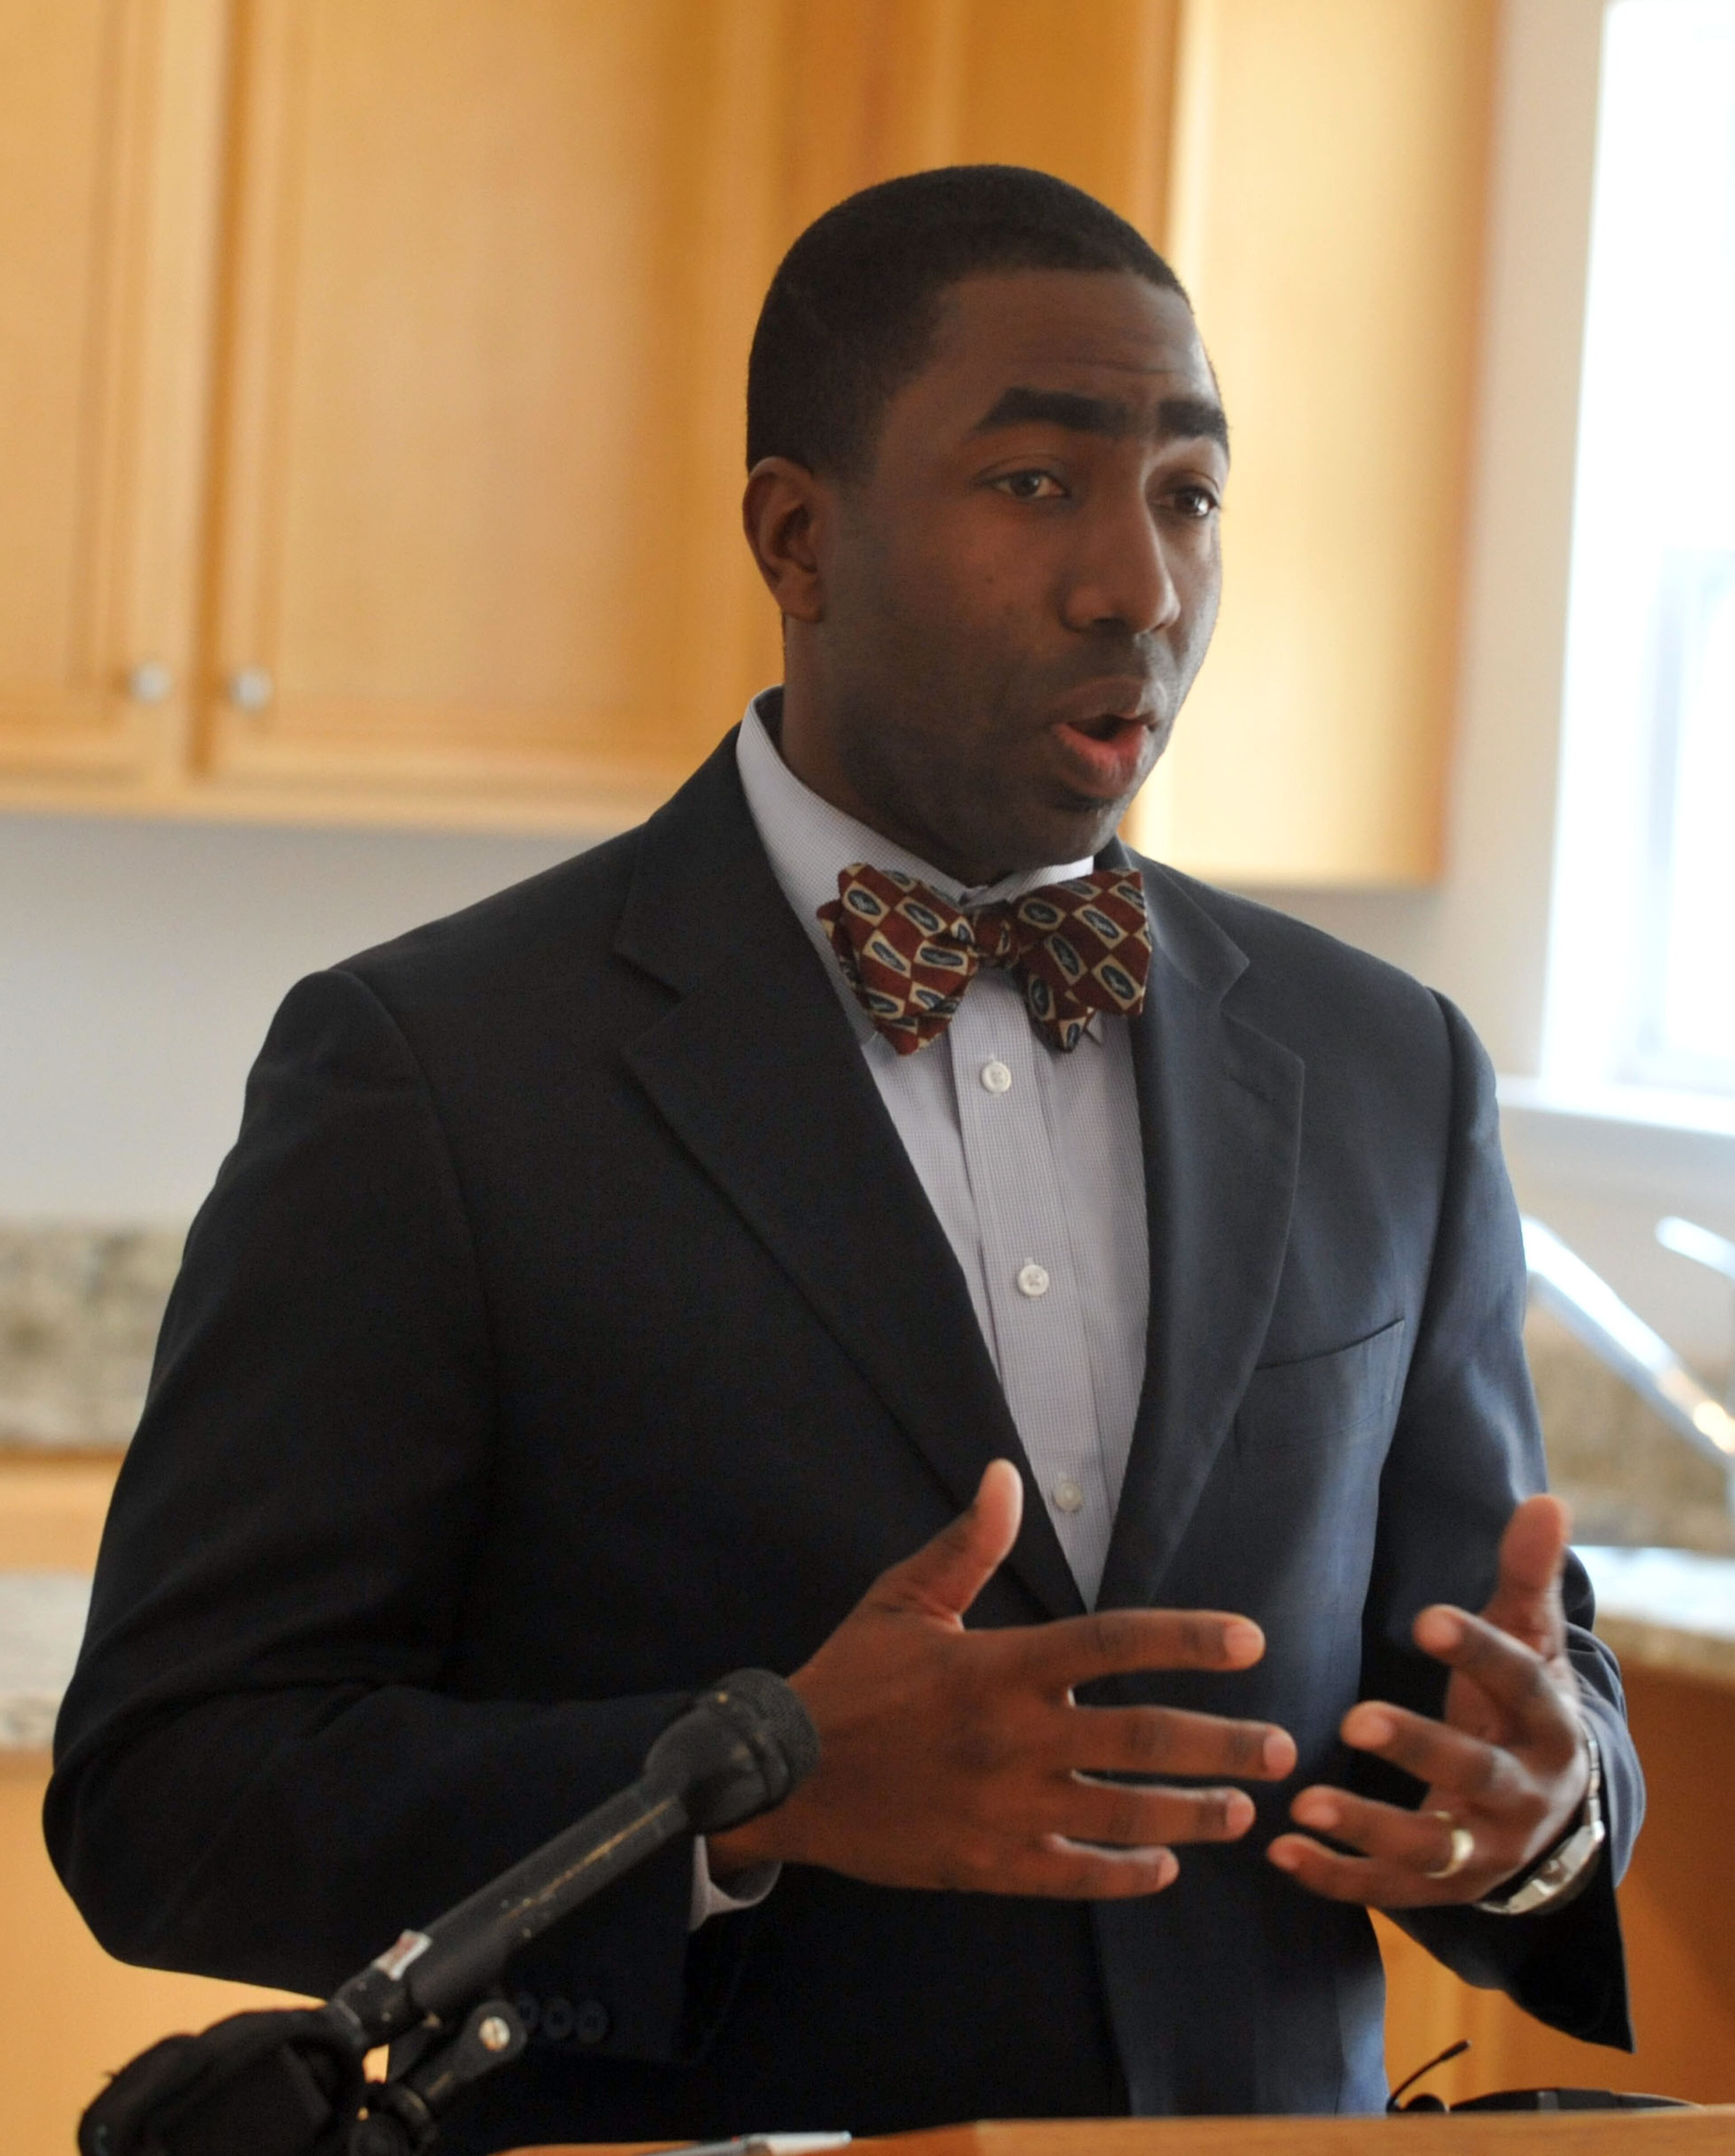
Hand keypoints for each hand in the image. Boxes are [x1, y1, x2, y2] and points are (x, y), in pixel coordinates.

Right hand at [710, 1459, 1296, 1897]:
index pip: (1113, 1644)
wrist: (782, 1776)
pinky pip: (1075, 1877)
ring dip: (1194, 1815)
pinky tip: (1163, 1868)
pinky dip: (1126, 1875)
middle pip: (1142, 1742)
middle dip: (1222, 1745)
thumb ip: (968, 1543)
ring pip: (1124, 1817)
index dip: (1187, 1640)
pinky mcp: (987, 1865)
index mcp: (999, 1667)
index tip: (1249, 1641)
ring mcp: (1005, 1809)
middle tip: (1282, 1749)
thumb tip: (1006, 1474)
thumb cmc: (850, 1680)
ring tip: (1243, 1810)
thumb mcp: (902, 1599)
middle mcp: (1014, 1739)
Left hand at [1267, 1494, 1589, 1906]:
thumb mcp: (1529, 1638)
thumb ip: (1525, 1575)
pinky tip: (1279, 1850)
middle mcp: (1525, 1796)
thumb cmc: (1519, 1700)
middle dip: (1418, 1748)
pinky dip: (1335, 1876)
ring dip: (1367, 1825)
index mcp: (1550, 1725)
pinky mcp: (1444, 1890)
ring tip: (1302, 1801)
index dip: (1475, 1651)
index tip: (1422, 1618)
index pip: (1518, 1683)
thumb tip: (1545, 1500)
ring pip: (1431, 1847)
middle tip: (1352, 1717)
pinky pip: (1388, 1891)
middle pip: (1477, 1773)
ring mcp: (1486, 1851)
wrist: (1552, 1810)